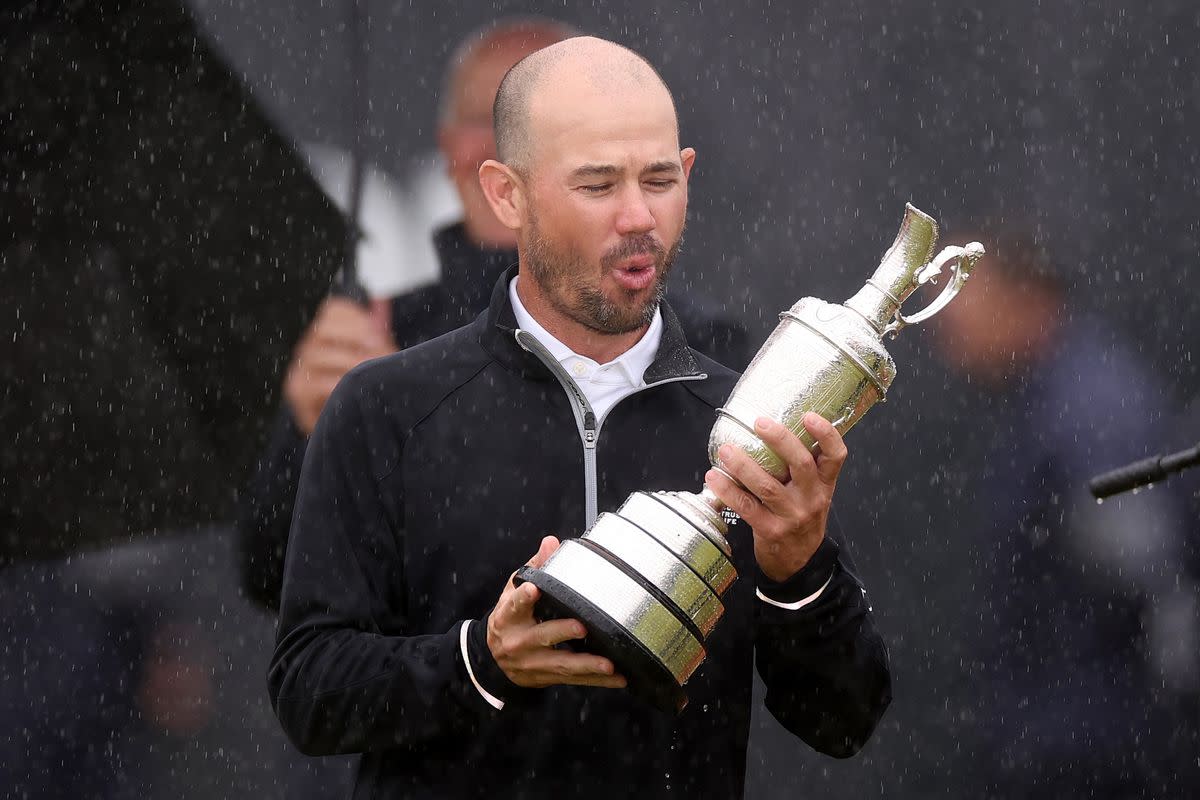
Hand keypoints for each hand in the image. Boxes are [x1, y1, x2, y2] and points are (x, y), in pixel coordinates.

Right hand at [283, 296, 395, 433]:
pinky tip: (356, 392)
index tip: (378, 333)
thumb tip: (380, 299)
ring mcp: (299, 370)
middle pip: (322, 327)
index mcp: (329, 335)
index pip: (333, 310)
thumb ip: (376, 333)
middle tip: (379, 354)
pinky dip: (338, 385)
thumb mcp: (377, 360)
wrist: (355, 432)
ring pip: (317, 354)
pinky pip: (314, 383)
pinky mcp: (298, 393)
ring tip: (373, 375)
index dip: (356, 318)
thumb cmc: (368, 391)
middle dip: (354, 338)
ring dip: (351, 362)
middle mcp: (309, 348)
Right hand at [486, 536, 626, 689]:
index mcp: (509, 616)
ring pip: (562, 665)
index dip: (523, 598)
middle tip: (582, 627)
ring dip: (587, 665)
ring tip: (608, 664)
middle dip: (562, 632)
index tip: (534, 589)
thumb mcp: (512, 592)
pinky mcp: (548, 677)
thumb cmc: (509, 620)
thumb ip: (533, 568)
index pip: (515, 605)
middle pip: (542, 636)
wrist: (493, 660)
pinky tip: (618, 678)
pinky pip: (574, 681)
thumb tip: (550, 542)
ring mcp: (534, 663)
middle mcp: (519, 641)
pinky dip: (597, 681)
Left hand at [704, 413, 847, 581]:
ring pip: (767, 486)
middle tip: (759, 423)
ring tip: (726, 450)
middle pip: (801, 464)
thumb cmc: (802, 517)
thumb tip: (775, 427)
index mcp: (824, 484)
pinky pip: (746, 507)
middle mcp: (812, 498)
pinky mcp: (770, 530)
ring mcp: (792, 516)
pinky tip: (714, 477)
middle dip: (780, 440)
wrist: (799, 561)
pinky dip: (728, 490)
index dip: (826, 434)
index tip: (808, 415)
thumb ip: (803, 467)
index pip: (835, 456)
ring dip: (744, 465)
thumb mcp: (813, 493)